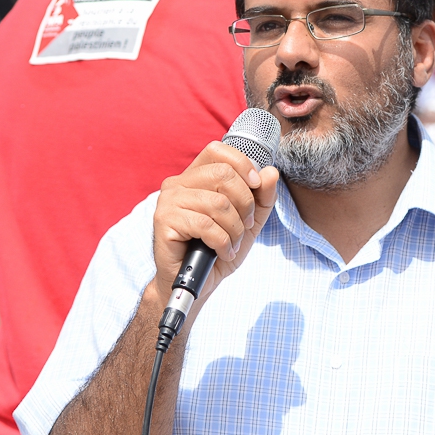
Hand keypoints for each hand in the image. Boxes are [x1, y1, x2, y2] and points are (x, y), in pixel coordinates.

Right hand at [152, 141, 279, 314]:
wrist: (195, 283)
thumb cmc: (217, 249)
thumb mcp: (248, 222)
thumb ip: (261, 197)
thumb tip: (270, 172)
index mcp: (195, 177)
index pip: (218, 151)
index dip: (243, 165)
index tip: (255, 187)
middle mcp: (178, 183)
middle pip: (223, 175)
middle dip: (244, 204)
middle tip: (245, 226)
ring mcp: (168, 201)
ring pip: (217, 203)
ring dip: (234, 229)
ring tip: (232, 244)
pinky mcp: (164, 221)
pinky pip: (205, 225)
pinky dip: (223, 243)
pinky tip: (222, 252)